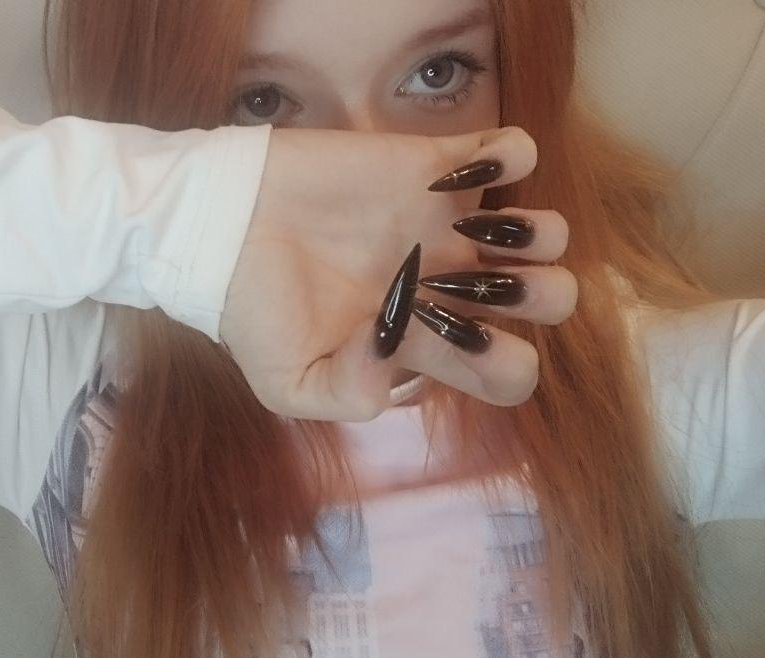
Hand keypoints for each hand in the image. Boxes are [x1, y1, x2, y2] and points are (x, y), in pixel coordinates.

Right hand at [218, 126, 577, 420]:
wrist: (218, 228)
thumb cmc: (252, 308)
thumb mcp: (287, 382)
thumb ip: (345, 397)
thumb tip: (393, 370)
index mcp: (425, 341)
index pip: (506, 368)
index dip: (505, 364)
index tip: (457, 343)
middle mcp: (448, 286)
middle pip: (545, 299)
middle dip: (543, 297)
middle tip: (492, 286)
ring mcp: (445, 226)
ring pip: (543, 231)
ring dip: (541, 233)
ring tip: (486, 231)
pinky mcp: (431, 168)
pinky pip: (508, 153)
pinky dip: (513, 156)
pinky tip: (476, 171)